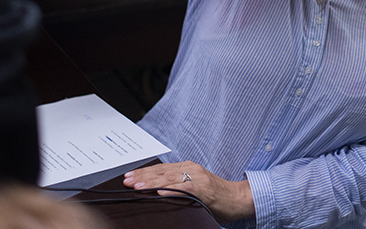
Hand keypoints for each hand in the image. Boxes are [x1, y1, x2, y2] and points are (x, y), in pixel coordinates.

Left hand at [123, 161, 254, 223]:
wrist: (238, 198)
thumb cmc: (216, 196)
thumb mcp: (194, 188)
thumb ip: (178, 186)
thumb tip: (155, 191)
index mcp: (188, 168)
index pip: (161, 169)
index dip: (144, 173)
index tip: (129, 176)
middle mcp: (192, 169)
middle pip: (162, 172)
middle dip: (143, 177)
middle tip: (126, 180)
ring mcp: (198, 178)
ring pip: (170, 179)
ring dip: (152, 183)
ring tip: (137, 186)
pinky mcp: (204, 189)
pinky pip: (185, 189)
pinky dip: (172, 190)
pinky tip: (160, 192)